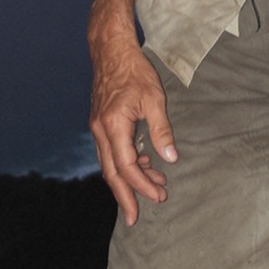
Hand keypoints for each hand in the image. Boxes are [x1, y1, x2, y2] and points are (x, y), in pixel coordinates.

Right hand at [89, 29, 176, 225]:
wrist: (110, 51)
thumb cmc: (134, 71)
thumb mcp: (154, 99)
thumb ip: (161, 130)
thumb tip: (170, 158)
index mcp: (114, 126)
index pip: (127, 167)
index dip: (142, 185)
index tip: (159, 195)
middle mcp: (101, 131)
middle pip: (112, 173)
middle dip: (125, 197)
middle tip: (136, 217)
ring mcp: (97, 128)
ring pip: (110, 164)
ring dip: (128, 180)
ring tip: (154, 186)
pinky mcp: (100, 123)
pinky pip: (110, 152)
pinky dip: (124, 163)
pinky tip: (144, 163)